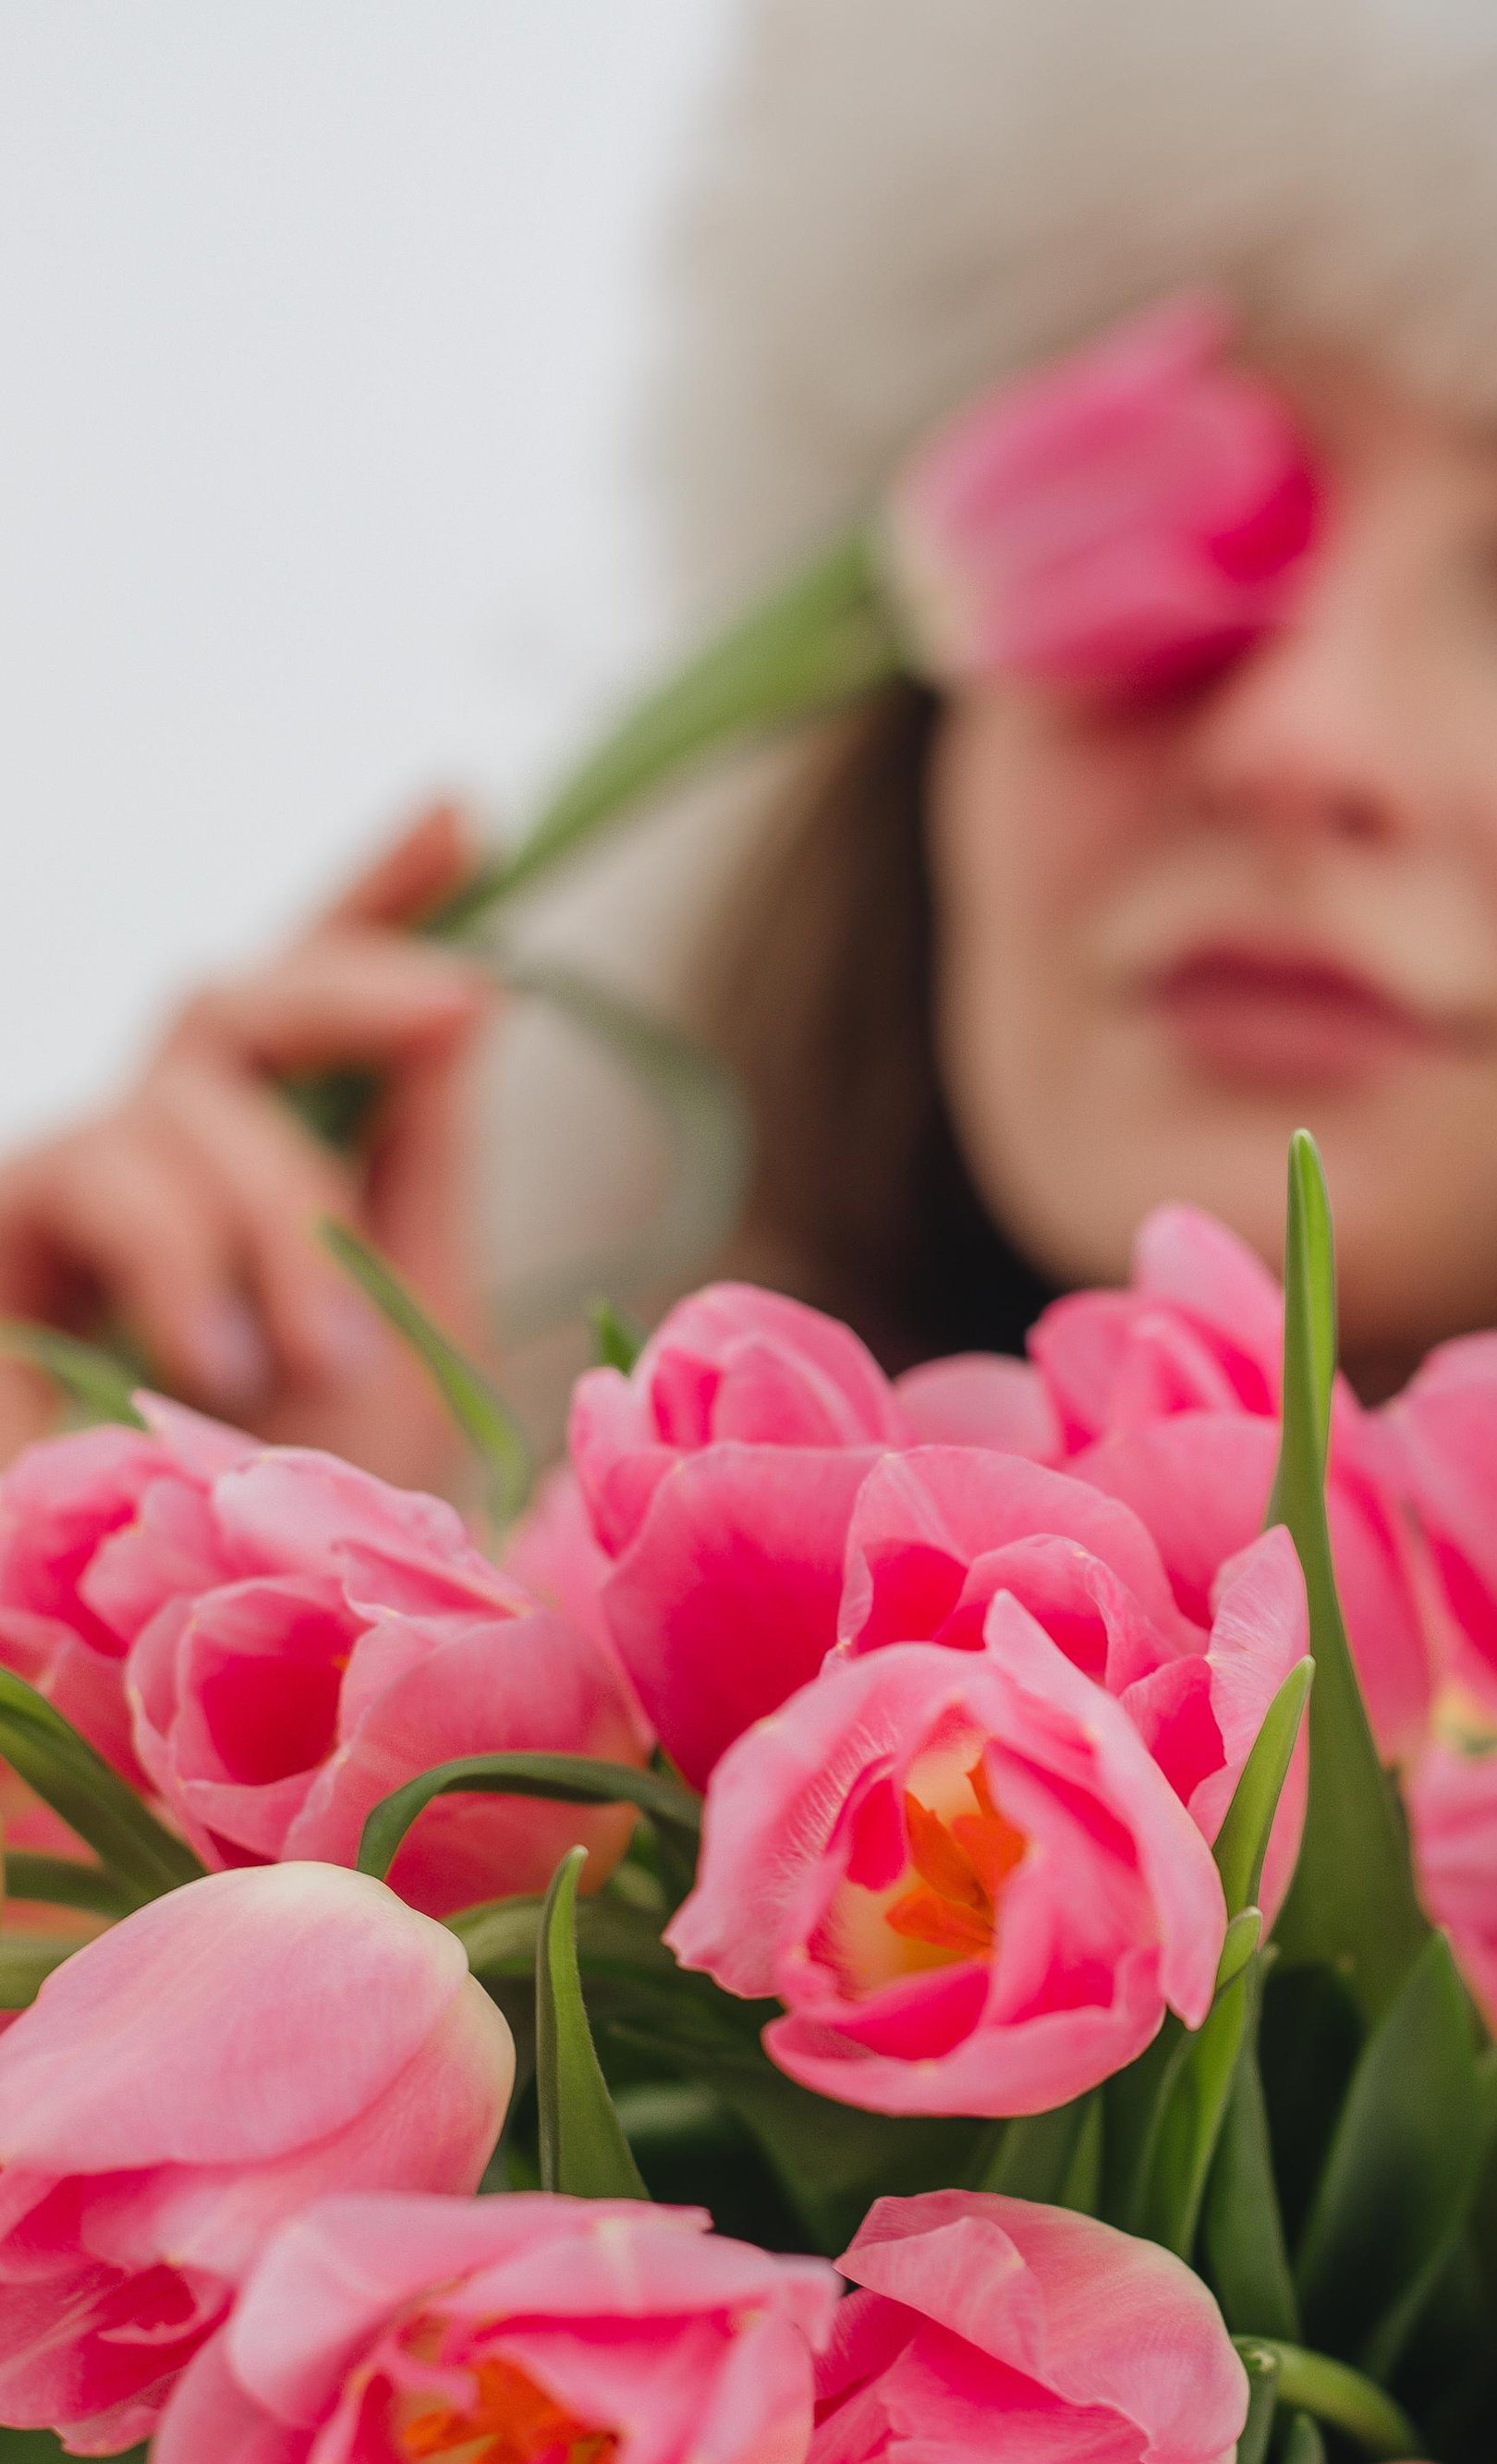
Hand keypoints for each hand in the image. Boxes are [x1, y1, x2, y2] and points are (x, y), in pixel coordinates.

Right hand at [0, 804, 491, 1479]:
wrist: (205, 1642)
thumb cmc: (315, 1502)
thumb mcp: (416, 1320)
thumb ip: (424, 1159)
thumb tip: (461, 993)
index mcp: (282, 1169)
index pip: (313, 1002)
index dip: (376, 891)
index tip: (464, 806)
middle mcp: (166, 1158)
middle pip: (232, 996)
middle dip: (355, 989)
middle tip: (469, 1005)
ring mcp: (72, 1195)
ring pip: (173, 1095)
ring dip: (269, 1203)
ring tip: (314, 1354)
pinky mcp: (3, 1242)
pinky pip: (91, 1170)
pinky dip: (174, 1251)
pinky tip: (210, 1358)